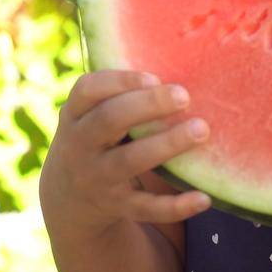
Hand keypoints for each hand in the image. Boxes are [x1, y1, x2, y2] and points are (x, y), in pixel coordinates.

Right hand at [39, 70, 212, 236]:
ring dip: (166, 145)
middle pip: (109, 120)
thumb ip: (121, 95)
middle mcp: (80, 146)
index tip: (154, 77)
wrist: (68, 198)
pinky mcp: (117, 207)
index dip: (120, 81)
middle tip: (185, 96)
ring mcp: (97, 178)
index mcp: (75, 115)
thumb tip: (183, 63)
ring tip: (202, 129)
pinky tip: (204, 197)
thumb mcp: (92, 115)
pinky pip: (146, 207)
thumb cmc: (96, 138)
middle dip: (146, 106)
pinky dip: (175, 206)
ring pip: (129, 162)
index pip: (87, 90)